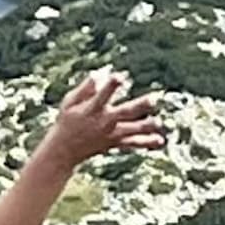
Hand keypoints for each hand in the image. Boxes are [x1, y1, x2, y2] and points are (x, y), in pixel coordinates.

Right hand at [47, 69, 165, 170]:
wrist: (64, 150)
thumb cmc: (67, 120)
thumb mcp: (69, 102)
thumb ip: (85, 88)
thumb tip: (100, 74)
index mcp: (91, 109)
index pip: (102, 95)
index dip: (111, 85)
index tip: (119, 76)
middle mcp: (103, 122)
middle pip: (124, 113)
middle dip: (138, 107)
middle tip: (152, 100)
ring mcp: (110, 134)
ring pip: (131, 130)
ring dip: (146, 126)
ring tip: (159, 123)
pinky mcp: (114, 143)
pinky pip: (132, 143)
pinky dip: (145, 143)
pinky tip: (160, 141)